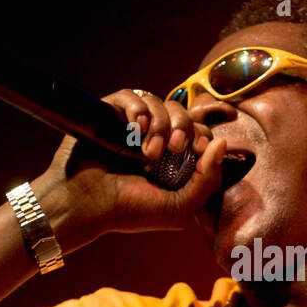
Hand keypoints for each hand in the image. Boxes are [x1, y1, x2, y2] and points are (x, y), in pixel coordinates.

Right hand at [42, 89, 226, 236]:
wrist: (86, 205)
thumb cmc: (130, 210)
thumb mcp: (180, 208)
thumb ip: (208, 180)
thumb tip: (220, 142)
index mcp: (173, 159)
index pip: (199, 132)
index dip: (202, 135)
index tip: (196, 150)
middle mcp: (154, 138)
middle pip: (182, 113)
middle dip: (183, 128)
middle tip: (171, 149)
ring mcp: (132, 125)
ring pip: (159, 102)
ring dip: (159, 124)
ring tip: (148, 151)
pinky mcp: (110, 114)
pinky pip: (132, 96)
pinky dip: (138, 109)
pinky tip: (135, 130)